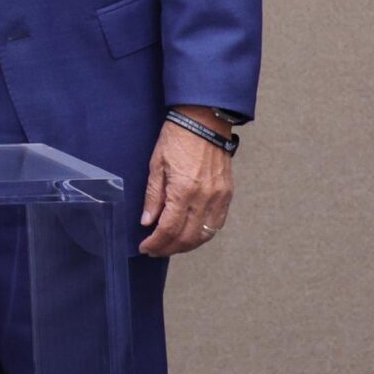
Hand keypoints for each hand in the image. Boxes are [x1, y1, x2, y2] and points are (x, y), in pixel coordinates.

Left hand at [140, 115, 234, 256]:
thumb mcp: (156, 165)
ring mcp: (219, 197)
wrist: (203, 122)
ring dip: (187, 245)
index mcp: (183, 190)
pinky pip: (217, 224)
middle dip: (169, 248)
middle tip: (156, 250)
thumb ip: (153, 197)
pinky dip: (204, 235)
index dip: (156, 243)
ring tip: (171, 246)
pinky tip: (191, 236)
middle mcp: (204, 198)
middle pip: (187, 237)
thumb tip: (148, 222)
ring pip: (205, 235)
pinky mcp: (227, 194)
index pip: (169, 228)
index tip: (146, 248)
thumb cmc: (176, 139)